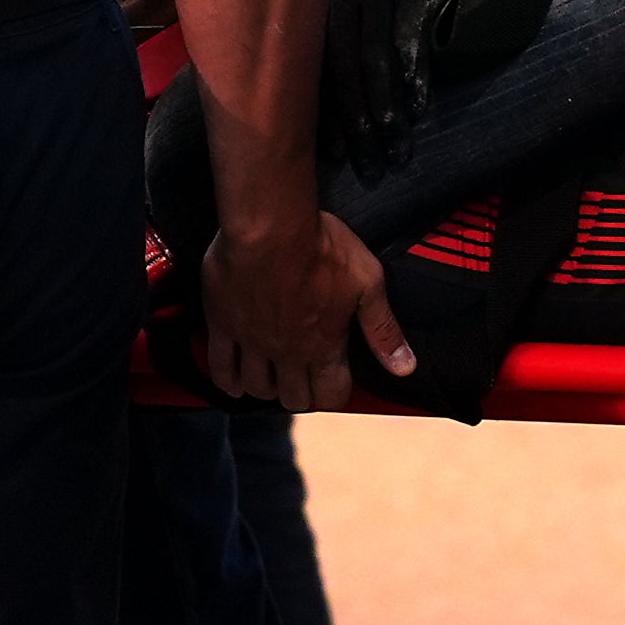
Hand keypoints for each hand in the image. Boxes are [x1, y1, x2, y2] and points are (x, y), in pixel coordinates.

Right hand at [204, 211, 418, 413]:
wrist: (269, 226)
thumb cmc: (319, 247)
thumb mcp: (366, 282)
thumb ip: (382, 328)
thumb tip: (404, 366)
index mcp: (323, 345)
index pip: (331, 395)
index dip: (335, 394)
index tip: (335, 383)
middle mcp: (287, 352)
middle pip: (294, 398)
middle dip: (303, 394)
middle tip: (304, 380)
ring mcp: (252, 342)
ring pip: (258, 387)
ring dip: (268, 388)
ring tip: (272, 377)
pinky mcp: (223, 325)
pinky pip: (220, 367)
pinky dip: (228, 381)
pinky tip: (234, 383)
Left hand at [320, 0, 564, 170]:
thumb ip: (354, 38)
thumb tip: (342, 112)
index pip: (317, 63)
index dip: (323, 113)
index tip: (329, 157)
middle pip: (343, 67)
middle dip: (354, 124)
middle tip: (366, 167)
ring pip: (374, 60)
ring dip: (384, 113)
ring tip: (393, 152)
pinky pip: (410, 40)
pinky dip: (412, 80)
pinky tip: (416, 111)